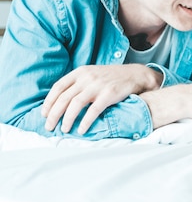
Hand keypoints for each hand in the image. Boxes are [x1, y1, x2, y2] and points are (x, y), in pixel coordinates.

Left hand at [41, 64, 161, 134]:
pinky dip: (85, 121)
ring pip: (75, 104)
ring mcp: (98, 85)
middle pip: (64, 97)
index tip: (44, 114)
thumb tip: (60, 100)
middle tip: (49, 127)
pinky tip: (81, 129)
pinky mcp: (109, 94)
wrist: (135, 74)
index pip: (58, 87)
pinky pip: (93, 110)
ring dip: (67, 119)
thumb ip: (78, 83)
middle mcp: (87, 77)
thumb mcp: (92, 73)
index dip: (49, 102)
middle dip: (53, 114)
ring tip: (64, 129)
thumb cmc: (112, 77)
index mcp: (80, 72)